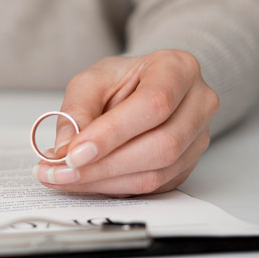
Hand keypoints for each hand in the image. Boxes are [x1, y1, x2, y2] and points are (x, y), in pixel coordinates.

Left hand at [32, 50, 219, 196]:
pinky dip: (112, 188)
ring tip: (63, 177)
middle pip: (161, 146)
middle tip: (60, 172)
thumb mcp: (91, 81)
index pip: (153, 105)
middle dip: (103, 166)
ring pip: (156, 173)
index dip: (112, 134)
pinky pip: (151, 188)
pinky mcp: (186, 166)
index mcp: (178, 69)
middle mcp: (198, 104)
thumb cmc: (120, 80)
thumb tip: (65, 150)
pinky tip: (84, 181)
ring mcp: (198, 139)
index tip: (74, 153)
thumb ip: (76, 111)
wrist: (142, 88)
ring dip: (104, 182)